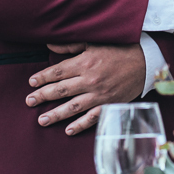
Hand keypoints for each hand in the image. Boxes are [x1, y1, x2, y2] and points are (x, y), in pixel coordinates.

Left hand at [26, 43, 145, 135]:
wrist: (145, 61)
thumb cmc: (119, 50)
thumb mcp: (94, 42)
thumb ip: (71, 45)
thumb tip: (49, 45)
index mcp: (85, 62)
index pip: (57, 71)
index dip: (42, 77)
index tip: (31, 82)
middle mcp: (90, 80)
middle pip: (60, 90)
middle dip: (42, 96)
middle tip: (29, 102)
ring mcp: (99, 94)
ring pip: (72, 107)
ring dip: (55, 114)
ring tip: (41, 120)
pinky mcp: (109, 104)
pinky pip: (92, 118)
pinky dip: (80, 125)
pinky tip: (68, 130)